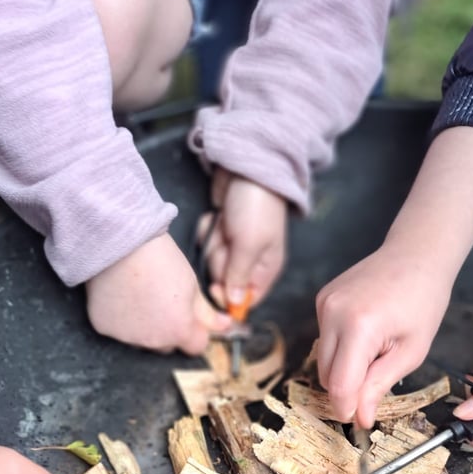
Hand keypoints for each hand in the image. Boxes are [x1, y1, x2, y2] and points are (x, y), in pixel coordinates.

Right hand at [86, 233, 231, 354]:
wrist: (121, 242)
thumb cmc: (159, 259)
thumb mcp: (191, 285)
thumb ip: (206, 313)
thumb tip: (223, 325)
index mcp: (179, 331)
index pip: (196, 347)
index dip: (196, 332)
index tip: (191, 320)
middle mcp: (152, 341)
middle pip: (167, 345)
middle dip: (169, 330)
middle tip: (163, 302)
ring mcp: (126, 336)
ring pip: (142, 339)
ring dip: (144, 327)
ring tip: (141, 296)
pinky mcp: (103, 326)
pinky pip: (117, 329)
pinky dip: (120, 318)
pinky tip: (121, 296)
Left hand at [197, 169, 286, 308]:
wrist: (247, 169)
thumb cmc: (256, 208)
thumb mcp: (250, 246)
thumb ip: (239, 276)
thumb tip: (235, 304)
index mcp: (266, 268)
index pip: (248, 299)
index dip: (229, 298)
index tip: (216, 288)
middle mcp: (251, 261)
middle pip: (225, 281)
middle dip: (220, 260)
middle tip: (227, 241)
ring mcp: (234, 246)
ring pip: (213, 261)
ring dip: (213, 243)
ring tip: (223, 225)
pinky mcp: (220, 231)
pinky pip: (206, 242)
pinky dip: (207, 229)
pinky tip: (216, 218)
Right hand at [315, 127, 472, 428]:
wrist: (416, 253)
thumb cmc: (423, 300)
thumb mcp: (411, 351)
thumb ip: (380, 385)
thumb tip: (360, 418)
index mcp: (360, 326)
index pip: (340, 384)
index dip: (347, 408)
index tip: (359, 422)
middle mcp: (333, 313)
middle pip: (326, 375)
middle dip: (346, 390)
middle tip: (374, 388)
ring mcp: (323, 304)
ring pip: (323, 360)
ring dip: (344, 369)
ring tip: (375, 354)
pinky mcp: (322, 300)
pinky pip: (325, 340)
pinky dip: (342, 349)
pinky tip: (366, 336)